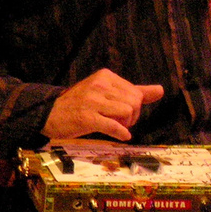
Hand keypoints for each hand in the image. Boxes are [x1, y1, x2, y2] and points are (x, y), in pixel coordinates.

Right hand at [43, 68, 164, 141]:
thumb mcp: (106, 92)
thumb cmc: (81, 104)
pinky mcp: (86, 117)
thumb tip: (161, 90)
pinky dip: (121, 133)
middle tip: (121, 122)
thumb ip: (135, 91)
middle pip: (134, 103)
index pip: (136, 92)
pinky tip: (121, 135)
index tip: (124, 114)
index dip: (135, 107)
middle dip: (132, 117)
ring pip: (127, 112)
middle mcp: (100, 85)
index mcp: (106, 76)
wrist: (49, 113)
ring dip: (126, 124)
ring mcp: (92, 101)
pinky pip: (113, 125)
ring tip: (116, 127)